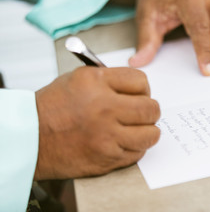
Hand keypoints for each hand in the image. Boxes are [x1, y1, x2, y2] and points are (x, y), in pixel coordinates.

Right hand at [34, 67, 159, 179]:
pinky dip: (135, 148)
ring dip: (147, 131)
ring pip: (150, 134)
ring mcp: (107, 135)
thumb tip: (139, 87)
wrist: (30, 138)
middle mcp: (104, 107)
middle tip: (143, 113)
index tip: (140, 95)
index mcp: (96, 82)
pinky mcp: (107, 157)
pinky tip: (123, 142)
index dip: (144, 89)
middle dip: (150, 110)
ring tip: (137, 129)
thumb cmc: (53, 108)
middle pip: (151, 108)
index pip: (141, 82)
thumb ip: (111, 80)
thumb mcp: (79, 79)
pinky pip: (137, 153)